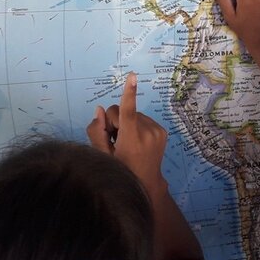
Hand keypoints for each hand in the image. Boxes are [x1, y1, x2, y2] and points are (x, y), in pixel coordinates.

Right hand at [86, 72, 167, 193]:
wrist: (146, 183)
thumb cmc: (121, 171)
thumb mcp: (103, 155)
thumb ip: (97, 132)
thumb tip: (100, 110)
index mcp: (132, 139)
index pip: (128, 111)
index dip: (129, 93)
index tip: (133, 76)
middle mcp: (148, 133)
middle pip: (121, 111)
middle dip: (114, 122)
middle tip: (115, 141)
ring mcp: (157, 131)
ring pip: (133, 114)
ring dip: (126, 125)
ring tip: (126, 144)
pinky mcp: (162, 130)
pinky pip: (142, 119)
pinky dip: (136, 126)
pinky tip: (136, 142)